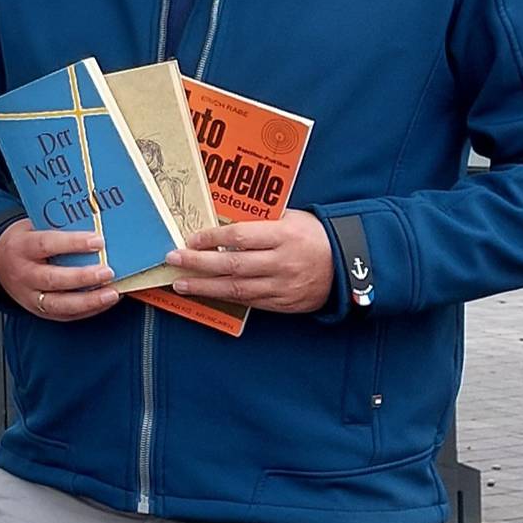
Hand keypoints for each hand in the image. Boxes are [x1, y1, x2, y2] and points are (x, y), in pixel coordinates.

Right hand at [0, 220, 119, 321]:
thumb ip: (58, 228)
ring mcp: (29, 296)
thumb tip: (95, 224)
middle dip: (83, 277)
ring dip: (88, 300)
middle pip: (53, 279)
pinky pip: (64, 315)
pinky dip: (87, 310)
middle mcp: (23, 274)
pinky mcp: (38, 310)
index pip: (46, 245)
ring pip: (59, 303)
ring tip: (112, 294)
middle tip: (108, 272)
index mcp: (21, 248)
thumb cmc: (24, 242)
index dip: (73, 243)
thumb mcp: (33, 228)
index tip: (98, 241)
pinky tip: (104, 302)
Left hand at [163, 212, 332, 313]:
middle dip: (198, 263)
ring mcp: (283, 286)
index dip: (211, 238)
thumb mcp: (293, 219)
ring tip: (180, 283)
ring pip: (236, 289)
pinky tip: (206, 293)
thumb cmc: (316, 236)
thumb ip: (261, 222)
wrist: (350, 265)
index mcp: (285, 236)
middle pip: (232, 265)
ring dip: (204, 286)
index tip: (190, 239)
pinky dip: (224, 298)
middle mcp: (282, 262)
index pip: (240, 237)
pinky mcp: (284, 303)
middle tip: (173, 259)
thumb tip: (222, 222)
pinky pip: (249, 302)